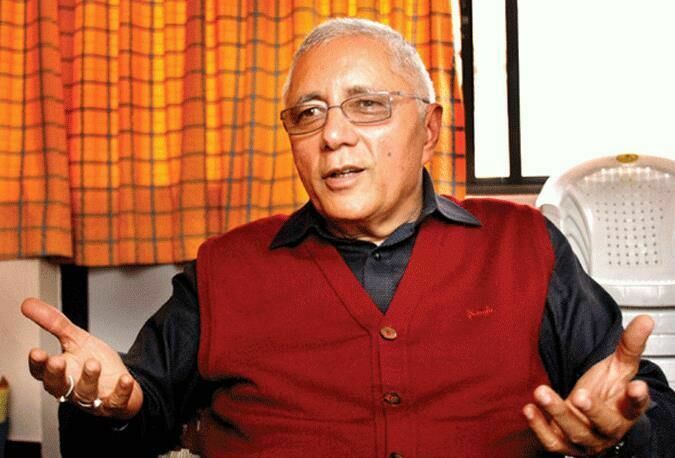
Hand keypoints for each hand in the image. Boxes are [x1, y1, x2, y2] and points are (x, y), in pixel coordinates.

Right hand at [22, 297, 143, 419]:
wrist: (119, 381)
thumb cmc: (93, 362)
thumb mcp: (75, 339)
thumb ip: (54, 323)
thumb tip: (29, 304)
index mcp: (60, 373)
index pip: (41, 372)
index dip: (38, 364)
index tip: (37, 353)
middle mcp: (72, 389)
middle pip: (58, 386)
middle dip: (56, 374)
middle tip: (56, 361)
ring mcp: (93, 398)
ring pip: (86, 393)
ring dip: (89, 379)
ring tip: (93, 364)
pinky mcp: (114, 403)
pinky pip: (116, 400)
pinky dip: (121, 391)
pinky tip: (125, 379)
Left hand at [523, 315, 653, 455]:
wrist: (589, 417)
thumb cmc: (607, 392)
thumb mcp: (619, 368)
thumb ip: (629, 346)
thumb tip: (645, 320)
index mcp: (626, 409)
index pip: (636, 405)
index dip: (637, 398)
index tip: (636, 386)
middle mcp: (609, 428)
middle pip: (605, 423)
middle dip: (592, 410)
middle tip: (580, 395)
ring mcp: (588, 439)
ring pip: (575, 432)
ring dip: (558, 412)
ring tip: (542, 392)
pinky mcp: (566, 446)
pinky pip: (552, 442)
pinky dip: (539, 427)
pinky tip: (529, 409)